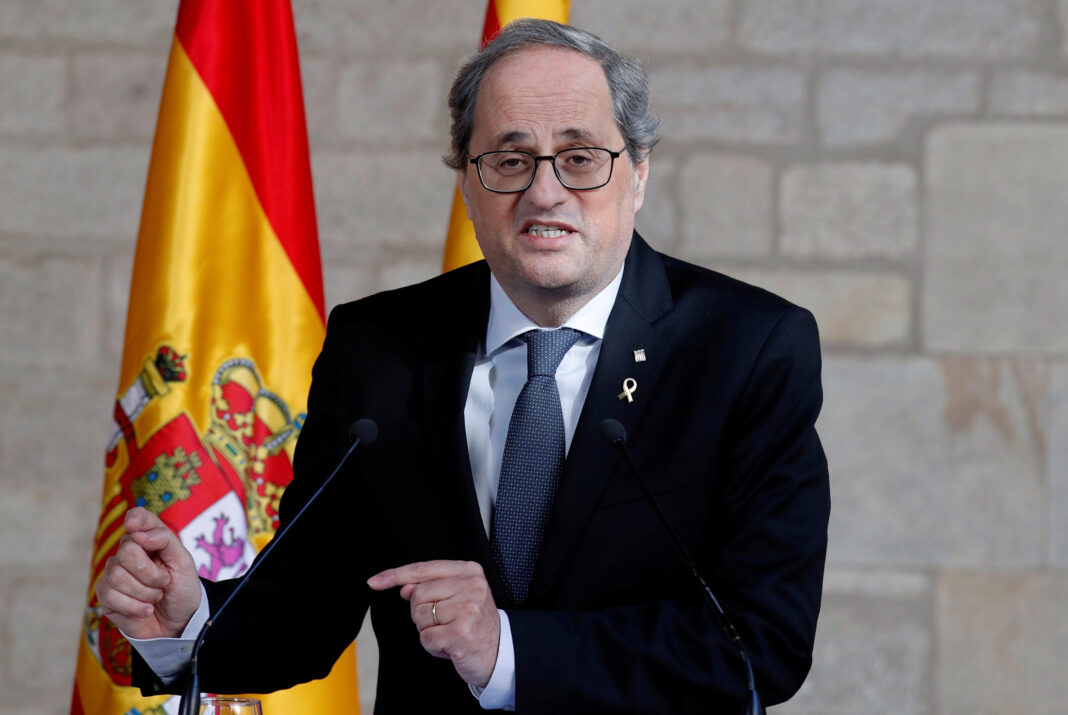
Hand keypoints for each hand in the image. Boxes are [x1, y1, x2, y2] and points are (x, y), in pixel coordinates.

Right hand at [95, 507, 201, 638]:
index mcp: (150, 539)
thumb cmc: (182, 589)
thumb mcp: (183, 563)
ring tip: (156, 597)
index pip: (138, 518)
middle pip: (126, 551)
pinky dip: (135, 607)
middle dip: (150, 573)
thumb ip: (164, 540)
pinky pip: (111, 596)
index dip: (135, 519)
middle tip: (164, 583)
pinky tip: (146, 609)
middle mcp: (128, 552)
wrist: (179, 622)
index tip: (132, 526)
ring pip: (117, 576)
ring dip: (145, 592)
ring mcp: (114, 574)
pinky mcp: (106, 596)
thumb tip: (137, 533)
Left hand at [367, 560, 499, 687]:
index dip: (395, 575)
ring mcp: (468, 608)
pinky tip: (451, 645)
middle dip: (423, 613)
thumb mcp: (458, 598)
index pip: (423, 569)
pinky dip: (433, 646)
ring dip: (429, 631)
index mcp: (469, 571)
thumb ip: (431, 587)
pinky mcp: (461, 632)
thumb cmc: (476, 624)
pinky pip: (426, 638)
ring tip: (450, 632)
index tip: (375, 581)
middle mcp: (471, 586)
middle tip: (446, 622)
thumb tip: (404, 586)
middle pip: (417, 594)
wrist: (501, 652)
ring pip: (420, 617)